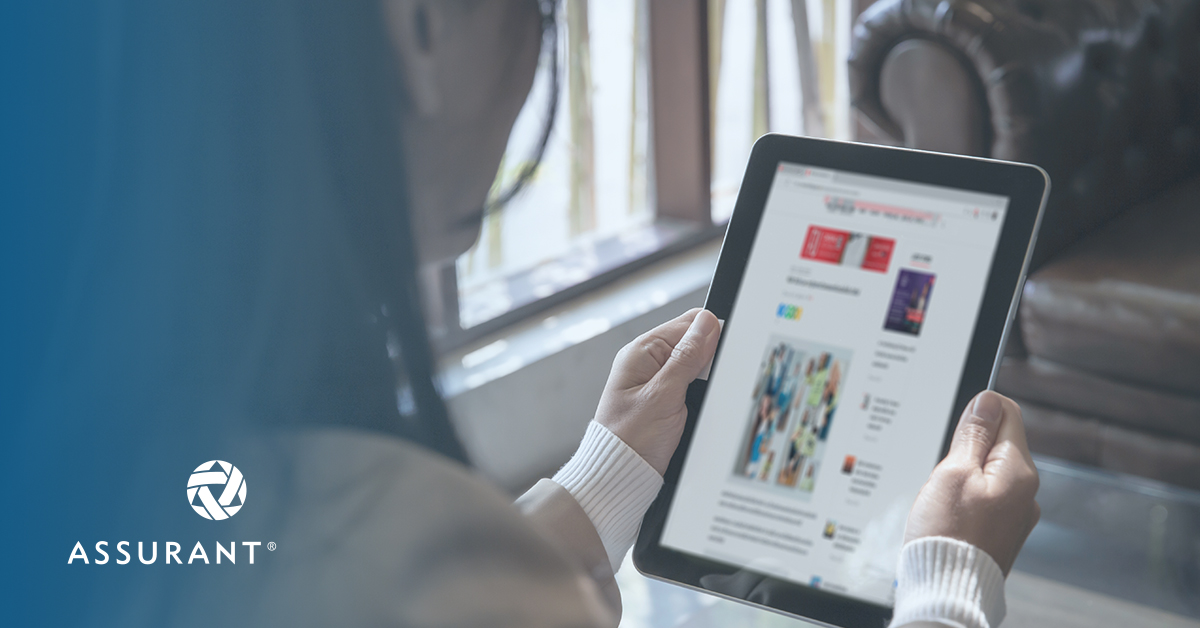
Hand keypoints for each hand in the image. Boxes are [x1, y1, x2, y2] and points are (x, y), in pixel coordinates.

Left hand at [594, 308, 721, 474]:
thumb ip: (687, 357)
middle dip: (710, 362)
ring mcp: (658, 382)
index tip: (727, 353)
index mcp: (642, 351)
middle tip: (707, 386)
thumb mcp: (664, 395)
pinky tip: (699, 412)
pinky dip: (702, 398)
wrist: (622, 476)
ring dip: (707, 383)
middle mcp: (649, 362)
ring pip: (698, 369)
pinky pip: (693, 389)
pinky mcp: (666, 401)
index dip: (712, 334)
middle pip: (695, 345)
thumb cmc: (631, 439)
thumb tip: (707, 322)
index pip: (688, 324)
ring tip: (699, 403)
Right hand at [904, 391, 1039, 573]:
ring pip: (988, 472)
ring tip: (945, 500)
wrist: (947, 589)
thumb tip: (987, 401)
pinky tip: (950, 516)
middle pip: (997, 444)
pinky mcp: (1004, 531)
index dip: (978, 411)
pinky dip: (966, 498)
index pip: (1007, 413)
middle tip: (945, 474)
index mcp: (1018, 471)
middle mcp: (1026, 491)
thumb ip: (973, 433)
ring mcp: (1017, 513)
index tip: (957, 429)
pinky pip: (986, 498)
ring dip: (964, 475)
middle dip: (966, 449)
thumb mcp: (952, 471)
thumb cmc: (947, 533)